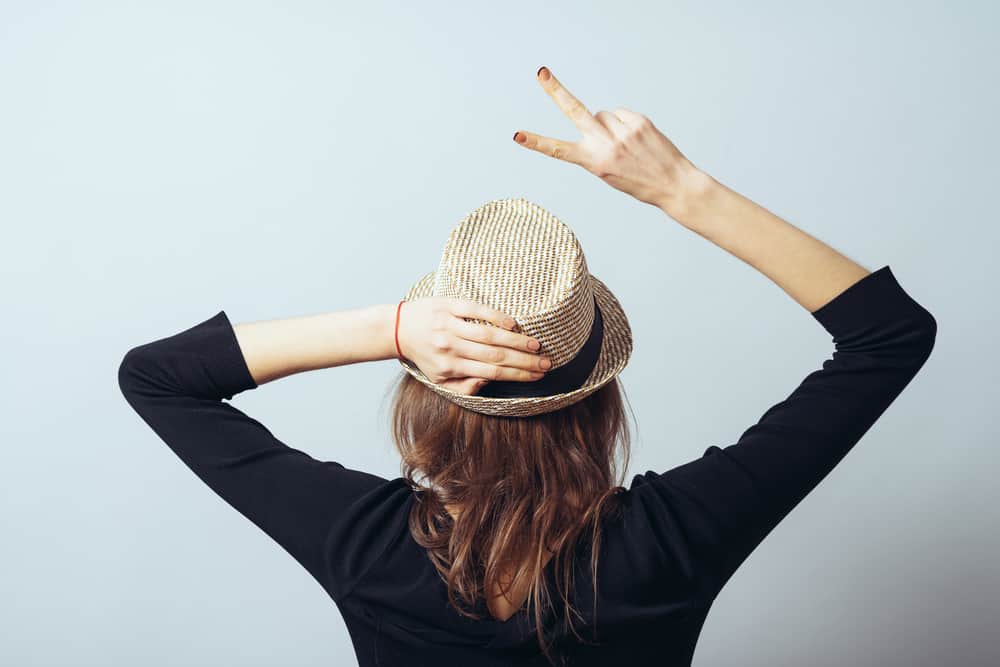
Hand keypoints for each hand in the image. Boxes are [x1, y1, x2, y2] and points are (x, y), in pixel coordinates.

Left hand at [396, 297, 551, 395]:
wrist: (398, 328)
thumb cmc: (424, 355)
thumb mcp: (439, 379)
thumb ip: (464, 386)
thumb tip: (489, 380)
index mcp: (450, 366)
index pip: (491, 372)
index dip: (517, 375)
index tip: (537, 376)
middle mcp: (451, 347)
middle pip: (495, 356)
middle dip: (524, 361)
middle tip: (546, 363)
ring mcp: (450, 325)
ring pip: (488, 335)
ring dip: (515, 341)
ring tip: (536, 346)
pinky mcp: (448, 305)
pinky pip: (475, 310)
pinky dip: (496, 317)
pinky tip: (513, 324)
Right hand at [513, 66, 706, 216]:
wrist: (673, 184)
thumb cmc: (638, 181)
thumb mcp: (609, 173)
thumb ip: (597, 147)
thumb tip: (597, 119)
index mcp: (594, 162)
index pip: (559, 151)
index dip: (536, 143)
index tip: (517, 136)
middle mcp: (607, 145)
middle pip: (575, 111)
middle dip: (555, 91)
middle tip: (541, 73)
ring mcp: (623, 131)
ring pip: (603, 114)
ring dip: (609, 124)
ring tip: (626, 144)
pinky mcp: (639, 122)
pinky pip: (621, 113)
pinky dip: (624, 122)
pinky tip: (636, 137)